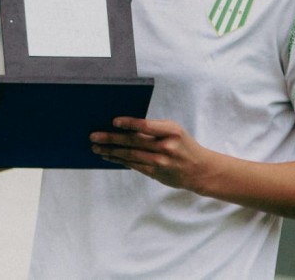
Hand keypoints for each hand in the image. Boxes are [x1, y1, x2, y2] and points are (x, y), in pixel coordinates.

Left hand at [90, 117, 216, 191]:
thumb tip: (126, 127)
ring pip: (130, 155)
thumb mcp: (174, 130)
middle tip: (94, 136)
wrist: (199, 170)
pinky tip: (109, 157)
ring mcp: (160, 162)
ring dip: (111, 151)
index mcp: (171, 131)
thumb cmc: (183, 145)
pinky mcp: (156, 174)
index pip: (146, 125)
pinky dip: (119, 161)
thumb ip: (154, 128)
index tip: (113, 121)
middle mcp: (166, 146)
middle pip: (133, 141)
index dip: (129, 123)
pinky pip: (133, 165)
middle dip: (111, 139)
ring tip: (96, 148)